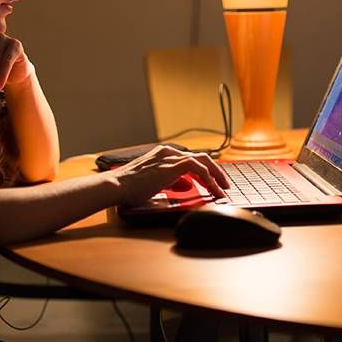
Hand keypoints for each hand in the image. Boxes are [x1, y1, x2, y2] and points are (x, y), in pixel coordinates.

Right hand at [114, 144, 230, 204]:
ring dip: (216, 175)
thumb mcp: (154, 183)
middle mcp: (169, 152)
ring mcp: (171, 157)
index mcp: (164, 154)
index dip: (206, 170)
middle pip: (201, 157)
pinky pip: (198, 168)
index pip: (191, 159)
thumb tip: (186, 186)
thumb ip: (171, 182)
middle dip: (216, 171)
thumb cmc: (129, 188)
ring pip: (203, 161)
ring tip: (223, 188)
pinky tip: (213, 188)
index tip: (214, 181)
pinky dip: (209, 177)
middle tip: (224, 184)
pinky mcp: (173, 164)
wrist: (117, 186)